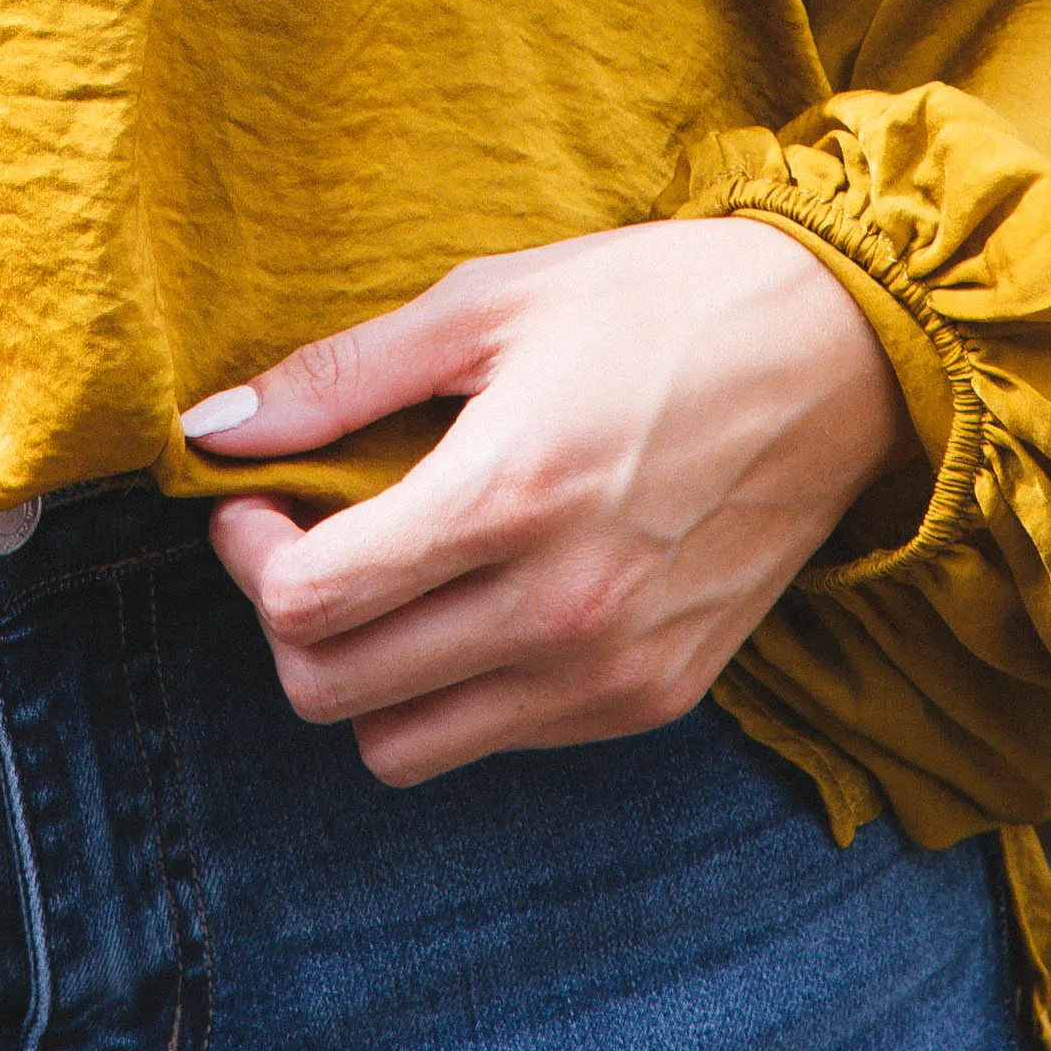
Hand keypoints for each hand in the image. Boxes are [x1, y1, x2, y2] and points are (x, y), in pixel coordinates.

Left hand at [185, 218, 916, 785]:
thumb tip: (212, 429)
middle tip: (300, 538)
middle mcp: (556, 609)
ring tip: (384, 577)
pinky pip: (498, 739)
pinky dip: (456, 688)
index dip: (248, 553)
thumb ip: (342, 375)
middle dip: (284, 618)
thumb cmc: (653, 304)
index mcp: (507, 495)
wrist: (837, 357)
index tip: (255, 499)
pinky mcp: (652, 702)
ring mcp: (608, 673)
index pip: (308, 603)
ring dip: (364, 673)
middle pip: (333, 693)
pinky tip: (478, 593)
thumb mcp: (487, 302)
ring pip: (403, 748)